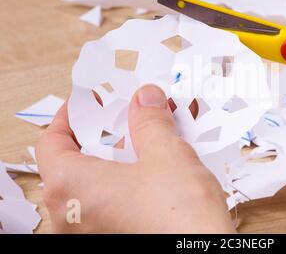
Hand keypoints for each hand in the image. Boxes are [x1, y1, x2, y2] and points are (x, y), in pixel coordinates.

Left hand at [36, 85, 234, 232]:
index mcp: (71, 188)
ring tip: (146, 143)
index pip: (51, 142)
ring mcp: (91, 233)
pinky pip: (109, 204)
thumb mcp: (166, 153)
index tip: (90, 105)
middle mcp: (71, 216)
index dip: (71, 117)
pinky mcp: (113, 238)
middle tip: (126, 120)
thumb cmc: (179, 218)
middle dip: (103, 137)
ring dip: (118, 160)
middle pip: (74, 163)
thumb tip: (145, 100)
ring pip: (94, 185)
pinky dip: (124, 184)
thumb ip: (150, 121)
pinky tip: (152, 173)